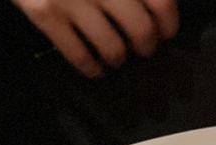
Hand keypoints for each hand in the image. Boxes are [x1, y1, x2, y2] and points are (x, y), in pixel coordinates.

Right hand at [12, 0, 179, 77]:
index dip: (168, 25)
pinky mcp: (46, 12)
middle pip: (142, 31)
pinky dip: (92, 68)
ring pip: (113, 49)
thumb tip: (161, 9)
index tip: (165, 32)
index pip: (162, 4)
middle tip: (142, 48)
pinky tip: (95, 68)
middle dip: (146, 47)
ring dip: (118, 59)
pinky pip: (79, 55)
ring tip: (116, 57)